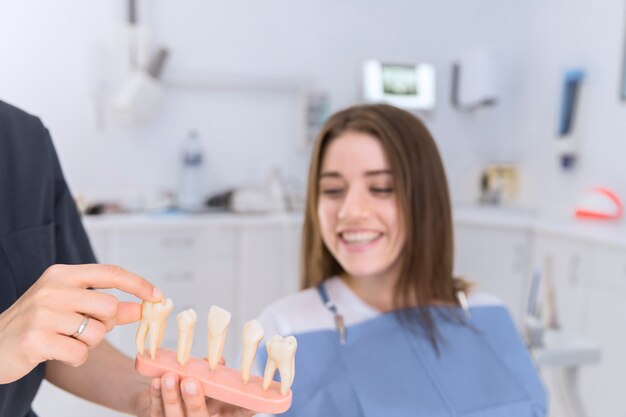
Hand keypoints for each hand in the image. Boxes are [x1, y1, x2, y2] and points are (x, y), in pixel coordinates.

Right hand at [0, 264, 161, 383]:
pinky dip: (75, 358)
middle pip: (109, 306)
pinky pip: (80, 354)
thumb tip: (142, 307)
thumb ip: (106, 306)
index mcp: (61, 274)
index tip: (158, 296)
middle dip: (106, 324)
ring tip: (65, 339)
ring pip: (97, 332)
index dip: (138, 283)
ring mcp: (42, 314)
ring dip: (88, 343)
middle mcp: (52, 289)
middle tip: (86, 329)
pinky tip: (56, 352)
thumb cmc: (39, 324)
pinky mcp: (36, 339)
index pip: (110, 272)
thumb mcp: (71, 307)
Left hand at [136, 372, 256, 416]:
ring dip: (171, 396)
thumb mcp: (208, 380)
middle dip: (194, 402)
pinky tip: (156, 382)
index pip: (238, 412)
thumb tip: (218, 361)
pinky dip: (155, 395)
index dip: (247, 407)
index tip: (254, 399)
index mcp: (220, 414)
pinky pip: (155, 410)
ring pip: (175, 416)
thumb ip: (214, 373)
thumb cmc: (193, 386)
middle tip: (191, 383)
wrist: (164, 393)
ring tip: (169, 377)